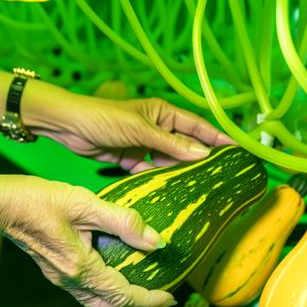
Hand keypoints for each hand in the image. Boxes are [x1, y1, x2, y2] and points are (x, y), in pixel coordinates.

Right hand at [0, 175, 175, 306]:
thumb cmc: (38, 200)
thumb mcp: (85, 203)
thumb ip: (123, 222)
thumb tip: (156, 241)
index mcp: (80, 269)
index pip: (124, 297)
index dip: (151, 301)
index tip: (171, 297)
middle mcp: (70, 281)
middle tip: (162, 296)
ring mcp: (61, 279)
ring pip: (98, 305)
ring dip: (124, 302)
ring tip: (145, 287)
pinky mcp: (56, 271)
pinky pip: (87, 293)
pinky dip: (109, 291)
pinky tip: (119, 273)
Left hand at [23, 84, 233, 172]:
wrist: (67, 126)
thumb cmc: (103, 118)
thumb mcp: (140, 130)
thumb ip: (171, 143)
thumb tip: (203, 153)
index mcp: (163, 113)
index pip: (197, 126)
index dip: (218, 139)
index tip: (238, 151)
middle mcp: (157, 128)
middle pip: (186, 146)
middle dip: (201, 160)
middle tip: (222, 177)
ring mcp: (144, 145)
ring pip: (169, 162)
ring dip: (180, 173)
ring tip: (200, 190)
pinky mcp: (131, 160)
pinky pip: (151, 172)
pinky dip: (159, 181)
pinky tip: (171, 194)